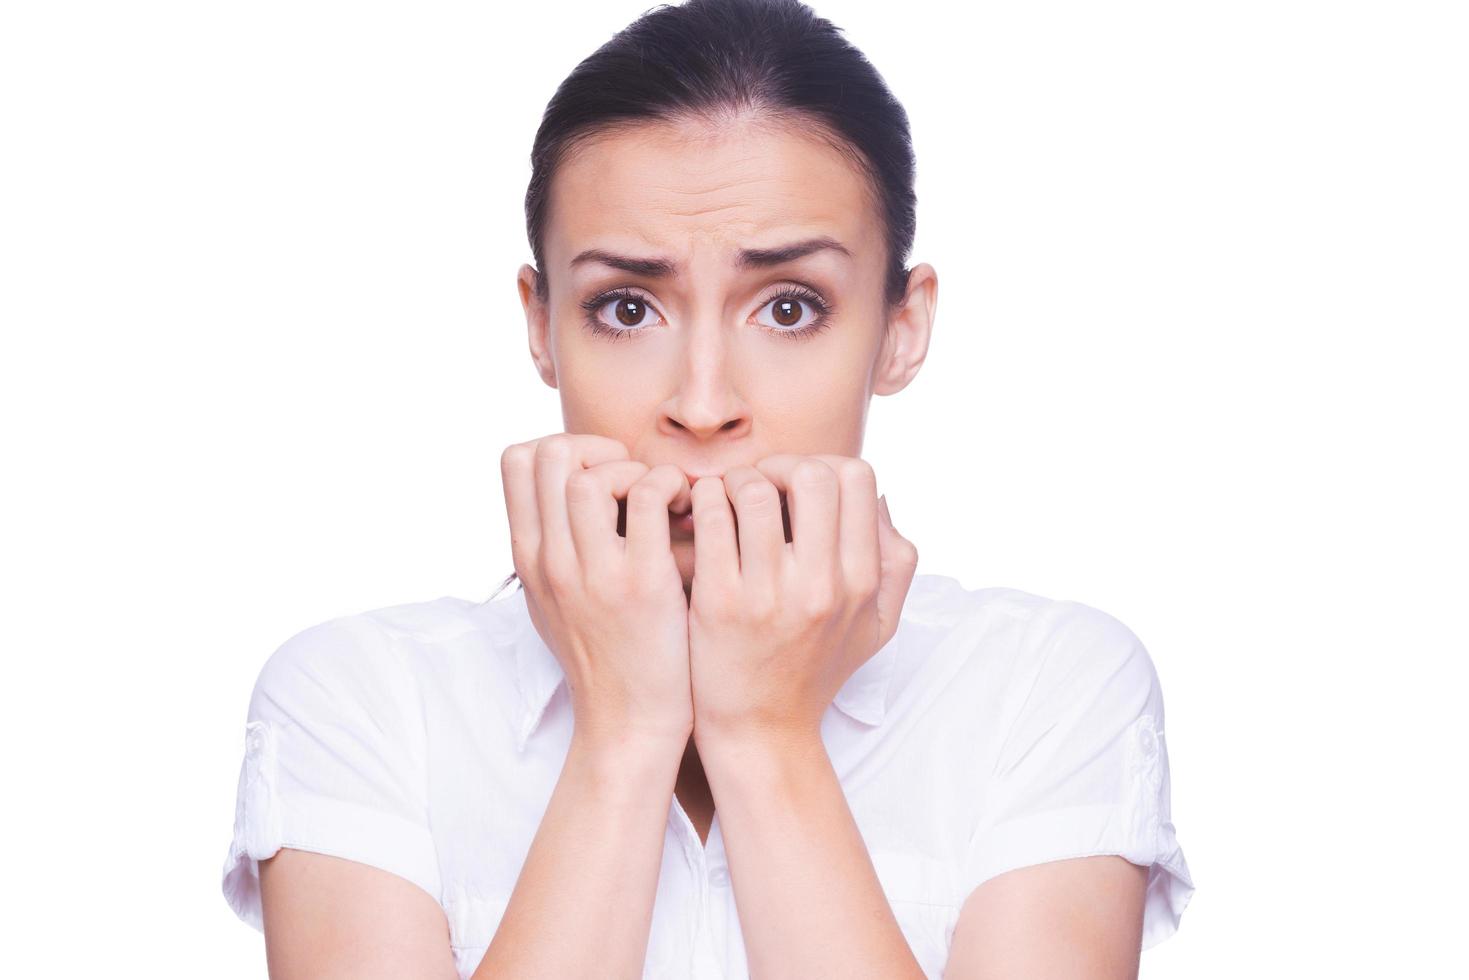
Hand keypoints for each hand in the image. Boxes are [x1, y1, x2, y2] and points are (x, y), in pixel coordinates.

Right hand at [501, 432, 694, 748]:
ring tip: (663, 501)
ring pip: (591, 474)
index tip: (602, 474)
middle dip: (598, 449)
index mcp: (529, 559)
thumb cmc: (604, 659)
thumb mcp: (554, 601)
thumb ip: (553, 548)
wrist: (630, 724)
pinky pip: (649, 497)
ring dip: (635, 470)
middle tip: (634, 480)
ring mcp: (592, 573)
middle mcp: (551, 561)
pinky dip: (673, 488)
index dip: (563, 448)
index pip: (515, 460)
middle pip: (549, 454)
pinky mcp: (641, 585)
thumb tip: (565, 495)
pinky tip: (688, 515)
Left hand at [686, 454, 918, 747]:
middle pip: (813, 473)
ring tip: (725, 500)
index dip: (823, 466)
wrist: (761, 731)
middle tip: (759, 487)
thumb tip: (880, 498)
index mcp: (861, 582)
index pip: (856, 478)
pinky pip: (710, 519)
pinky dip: (703, 502)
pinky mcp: (719, 603)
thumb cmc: (816, 671)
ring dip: (736, 482)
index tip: (796, 489)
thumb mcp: (877, 625)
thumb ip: (895, 562)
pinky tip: (701, 516)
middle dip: (780, 465)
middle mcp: (821, 585)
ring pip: (755, 490)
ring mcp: (769, 594)